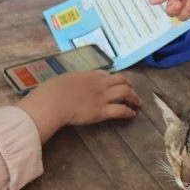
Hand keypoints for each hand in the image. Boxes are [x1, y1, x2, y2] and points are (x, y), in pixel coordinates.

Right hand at [18, 71, 140, 142]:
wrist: (54, 100)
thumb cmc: (52, 91)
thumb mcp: (62, 79)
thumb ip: (70, 81)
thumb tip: (67, 84)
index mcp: (87, 75)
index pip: (105, 74)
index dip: (112, 78)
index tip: (115, 82)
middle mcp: (98, 84)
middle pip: (120, 79)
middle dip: (128, 84)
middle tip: (132, 90)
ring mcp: (102, 97)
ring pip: (125, 92)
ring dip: (133, 96)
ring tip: (138, 102)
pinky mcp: (101, 111)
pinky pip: (120, 110)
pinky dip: (128, 111)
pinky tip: (132, 114)